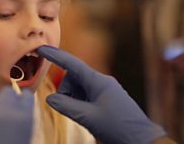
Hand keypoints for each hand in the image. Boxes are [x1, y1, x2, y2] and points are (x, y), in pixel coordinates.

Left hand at [0, 87, 33, 143]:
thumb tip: (21, 105)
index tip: (21, 103)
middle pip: (6, 92)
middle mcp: (3, 112)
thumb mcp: (25, 137)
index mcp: (22, 118)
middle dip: (7, 99)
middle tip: (5, 111)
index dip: (23, 100)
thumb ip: (23, 120)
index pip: (25, 96)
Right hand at [37, 45, 165, 143]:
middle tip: (69, 108)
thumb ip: (67, 106)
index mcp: (98, 81)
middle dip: (66, 91)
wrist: (142, 139)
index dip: (55, 56)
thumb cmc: (118, 127)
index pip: (72, 64)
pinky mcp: (107, 100)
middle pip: (74, 78)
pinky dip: (81, 103)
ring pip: (80, 88)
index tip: (41, 48)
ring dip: (73, 99)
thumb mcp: (88, 117)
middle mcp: (102, 82)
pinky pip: (87, 95)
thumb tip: (50, 98)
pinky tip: (86, 116)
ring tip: (81, 116)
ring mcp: (105, 90)